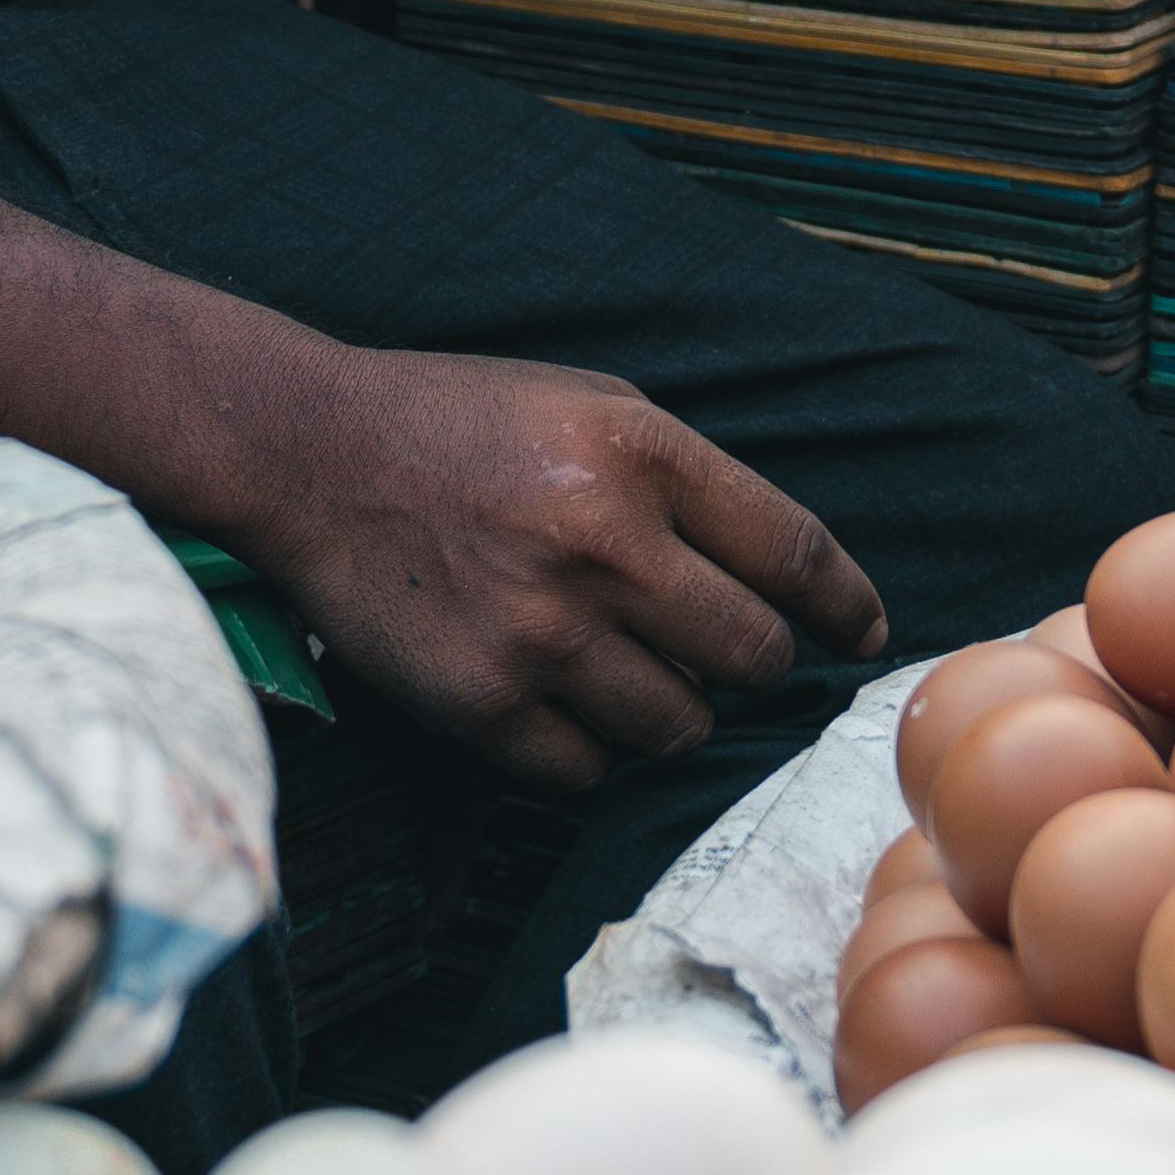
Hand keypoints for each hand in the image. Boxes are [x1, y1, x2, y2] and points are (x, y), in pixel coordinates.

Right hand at [240, 345, 887, 791]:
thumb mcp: (594, 404)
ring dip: (673, 709)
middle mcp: (601, 545)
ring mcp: (539, 632)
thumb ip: (691, 483)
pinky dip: (589, 747)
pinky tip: (559, 697)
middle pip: (753, 656)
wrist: (311, 455)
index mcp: (640, 455)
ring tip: (626, 666)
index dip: (847, 608)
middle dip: (756, 662)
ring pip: (678, 726)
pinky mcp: (480, 702)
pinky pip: (587, 770)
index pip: (795, 556)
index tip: (863, 634)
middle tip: (724, 651)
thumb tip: (792, 584)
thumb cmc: (466, 425)